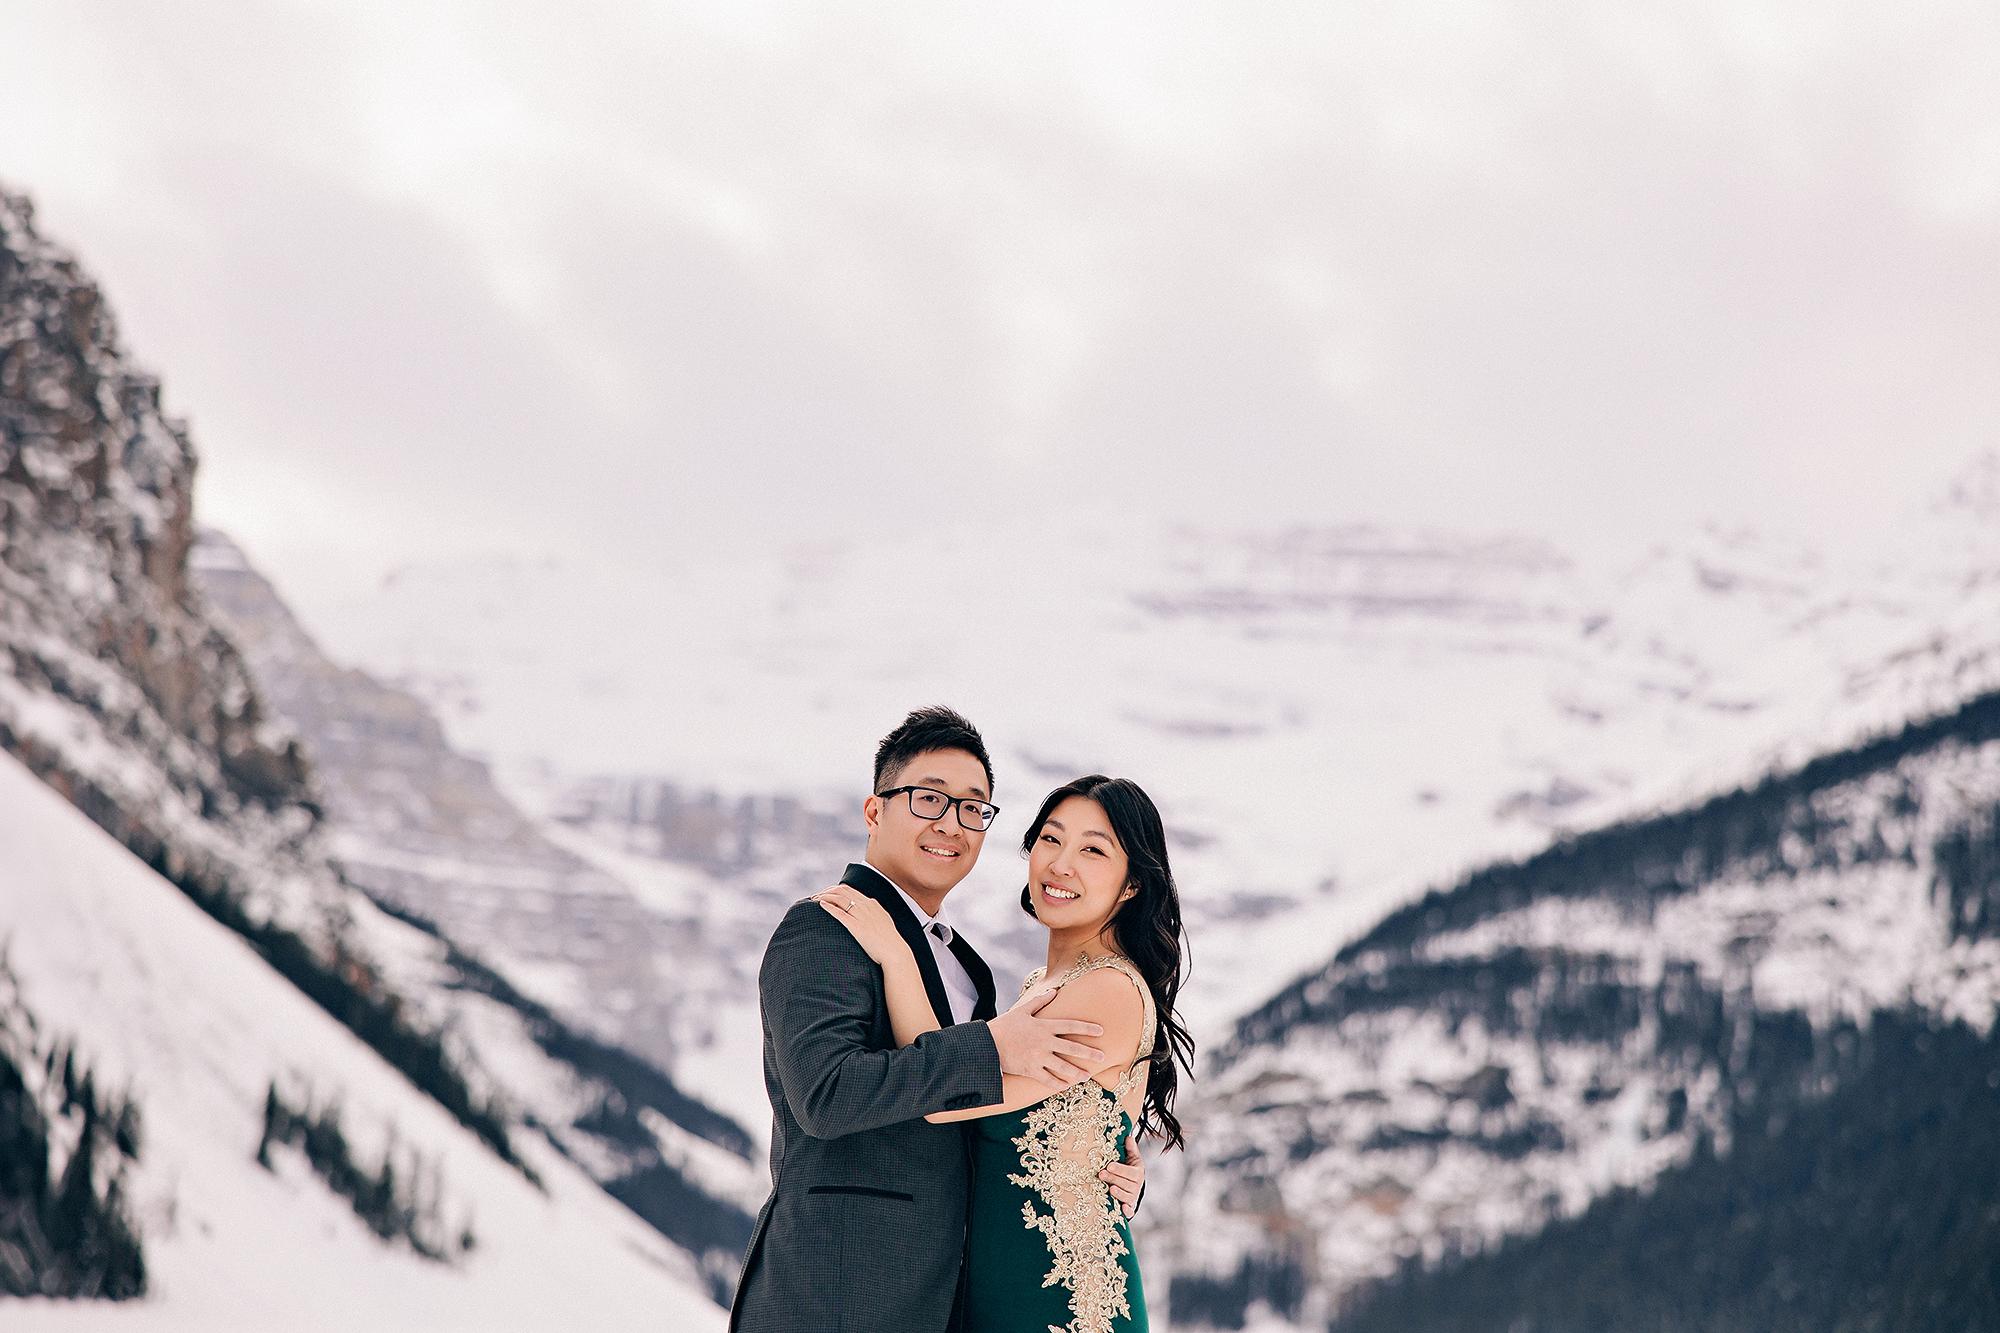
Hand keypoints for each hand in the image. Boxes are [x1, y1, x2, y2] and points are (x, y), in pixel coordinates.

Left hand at [813, 887, 902, 964]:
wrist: (894, 952)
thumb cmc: (889, 941)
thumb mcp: (883, 922)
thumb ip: (875, 914)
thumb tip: (870, 911)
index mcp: (871, 904)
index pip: (849, 890)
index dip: (835, 890)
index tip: (826, 894)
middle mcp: (865, 906)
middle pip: (842, 891)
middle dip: (827, 890)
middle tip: (816, 895)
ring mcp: (861, 915)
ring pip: (839, 898)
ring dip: (824, 896)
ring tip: (814, 899)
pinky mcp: (856, 926)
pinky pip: (839, 913)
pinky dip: (829, 907)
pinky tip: (820, 905)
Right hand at [986, 986, 1104, 1091]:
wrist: (987, 1044)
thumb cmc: (1005, 1025)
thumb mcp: (1022, 1010)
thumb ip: (1040, 1001)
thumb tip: (1054, 991)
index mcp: (1044, 1026)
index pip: (1070, 1025)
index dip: (1087, 1027)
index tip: (1101, 1031)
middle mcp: (1044, 1042)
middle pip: (1071, 1047)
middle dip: (1089, 1052)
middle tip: (1103, 1056)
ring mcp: (1038, 1057)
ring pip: (1063, 1067)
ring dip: (1077, 1071)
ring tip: (1088, 1075)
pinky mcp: (1030, 1070)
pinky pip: (1048, 1079)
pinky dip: (1058, 1084)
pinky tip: (1067, 1086)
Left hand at [1099, 1138, 1143, 1218]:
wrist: (1133, 1186)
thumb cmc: (1129, 1170)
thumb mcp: (1132, 1158)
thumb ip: (1130, 1149)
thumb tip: (1128, 1136)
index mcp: (1137, 1172)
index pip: (1130, 1171)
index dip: (1120, 1169)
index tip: (1109, 1166)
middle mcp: (1137, 1186)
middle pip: (1126, 1184)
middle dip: (1114, 1179)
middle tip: (1101, 1174)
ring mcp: (1133, 1197)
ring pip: (1127, 1196)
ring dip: (1119, 1193)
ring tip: (1110, 1188)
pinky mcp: (1130, 1207)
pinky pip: (1130, 1210)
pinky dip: (1127, 1210)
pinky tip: (1122, 1209)